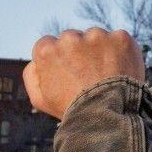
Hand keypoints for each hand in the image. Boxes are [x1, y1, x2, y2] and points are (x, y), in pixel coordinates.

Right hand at [22, 27, 145, 120]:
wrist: (106, 115)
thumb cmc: (71, 110)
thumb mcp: (39, 99)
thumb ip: (32, 74)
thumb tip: (36, 60)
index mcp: (47, 51)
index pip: (47, 44)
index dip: (56, 59)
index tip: (65, 72)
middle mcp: (70, 38)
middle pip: (71, 39)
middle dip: (76, 53)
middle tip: (85, 76)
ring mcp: (96, 36)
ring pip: (94, 38)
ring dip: (97, 51)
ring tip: (102, 75)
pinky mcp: (120, 37)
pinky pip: (117, 40)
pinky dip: (118, 52)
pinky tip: (117, 70)